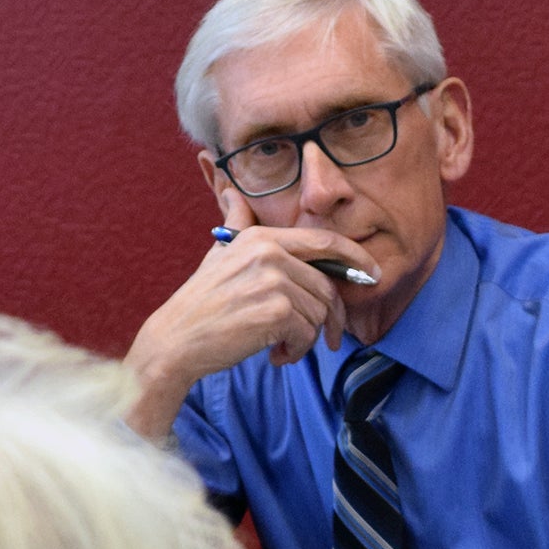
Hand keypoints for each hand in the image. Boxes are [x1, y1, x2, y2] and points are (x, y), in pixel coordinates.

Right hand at [123, 192, 379, 439]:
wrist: (176, 340)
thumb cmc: (200, 303)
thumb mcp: (219, 254)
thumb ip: (237, 224)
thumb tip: (231, 193)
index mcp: (262, 237)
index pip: (325, 241)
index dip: (355, 258)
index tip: (372, 274)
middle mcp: (270, 253)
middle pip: (326, 287)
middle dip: (330, 319)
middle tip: (326, 340)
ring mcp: (273, 281)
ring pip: (318, 314)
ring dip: (305, 339)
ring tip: (281, 346)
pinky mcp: (275, 311)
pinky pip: (306, 334)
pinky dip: (296, 351)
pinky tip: (275, 355)